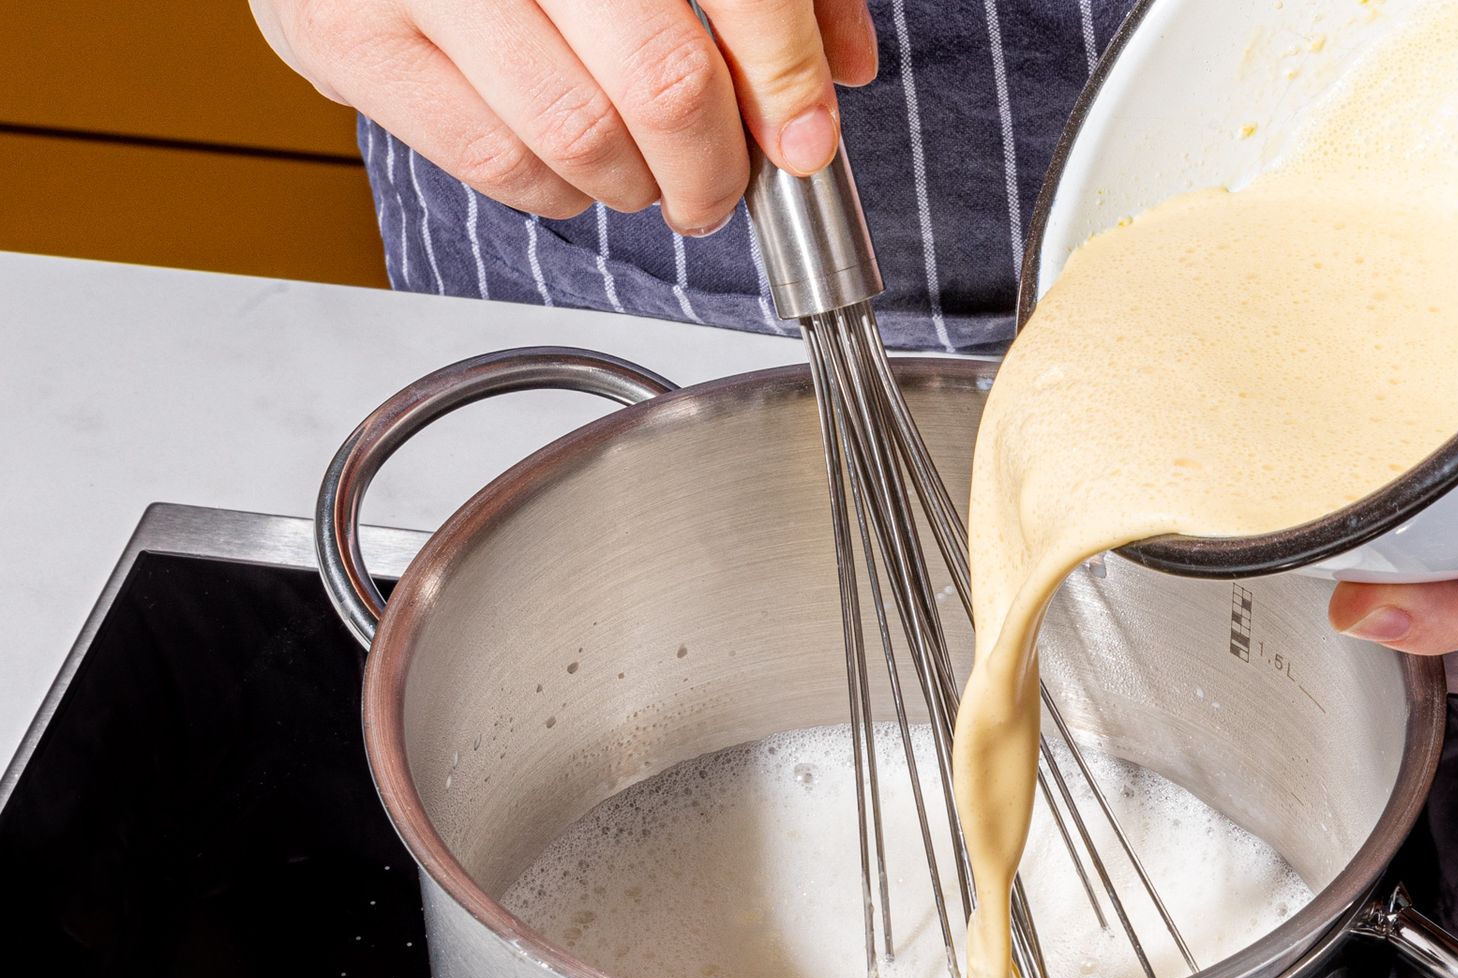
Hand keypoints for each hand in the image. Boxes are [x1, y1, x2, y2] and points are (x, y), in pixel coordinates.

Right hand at [250, 1, 878, 231]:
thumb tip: (842, 67)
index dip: (785, 82)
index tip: (803, 139)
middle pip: (663, 82)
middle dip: (714, 164)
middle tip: (722, 186)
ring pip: (579, 136)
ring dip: (636, 186)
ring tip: (645, 173)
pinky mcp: (348, 39)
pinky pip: (492, 162)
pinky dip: (555, 191)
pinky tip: (570, 164)